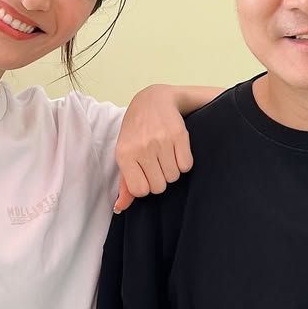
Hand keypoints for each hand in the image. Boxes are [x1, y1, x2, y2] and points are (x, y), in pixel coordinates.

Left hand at [114, 86, 194, 213]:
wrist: (153, 100)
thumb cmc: (136, 130)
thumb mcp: (125, 153)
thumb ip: (125, 183)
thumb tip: (121, 208)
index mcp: (124, 154)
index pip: (141, 191)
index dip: (146, 185)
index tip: (145, 174)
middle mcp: (142, 147)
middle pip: (160, 186)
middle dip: (160, 178)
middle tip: (156, 162)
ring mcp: (161, 141)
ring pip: (174, 177)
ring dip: (172, 169)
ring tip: (165, 154)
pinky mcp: (179, 135)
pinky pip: (186, 165)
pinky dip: (183, 161)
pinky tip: (176, 150)